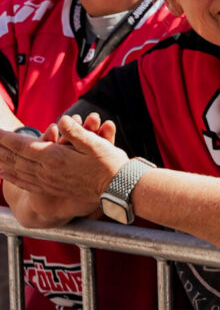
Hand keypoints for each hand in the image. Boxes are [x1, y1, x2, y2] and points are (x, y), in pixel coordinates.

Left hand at [0, 114, 124, 208]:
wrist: (119, 189)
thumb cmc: (111, 164)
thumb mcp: (96, 143)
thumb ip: (75, 132)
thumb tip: (61, 121)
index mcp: (55, 158)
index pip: (22, 146)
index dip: (6, 138)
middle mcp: (47, 172)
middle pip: (15, 159)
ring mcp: (48, 182)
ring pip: (17, 171)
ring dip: (2, 162)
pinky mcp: (52, 188)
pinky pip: (26, 183)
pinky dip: (12, 178)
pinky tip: (5, 175)